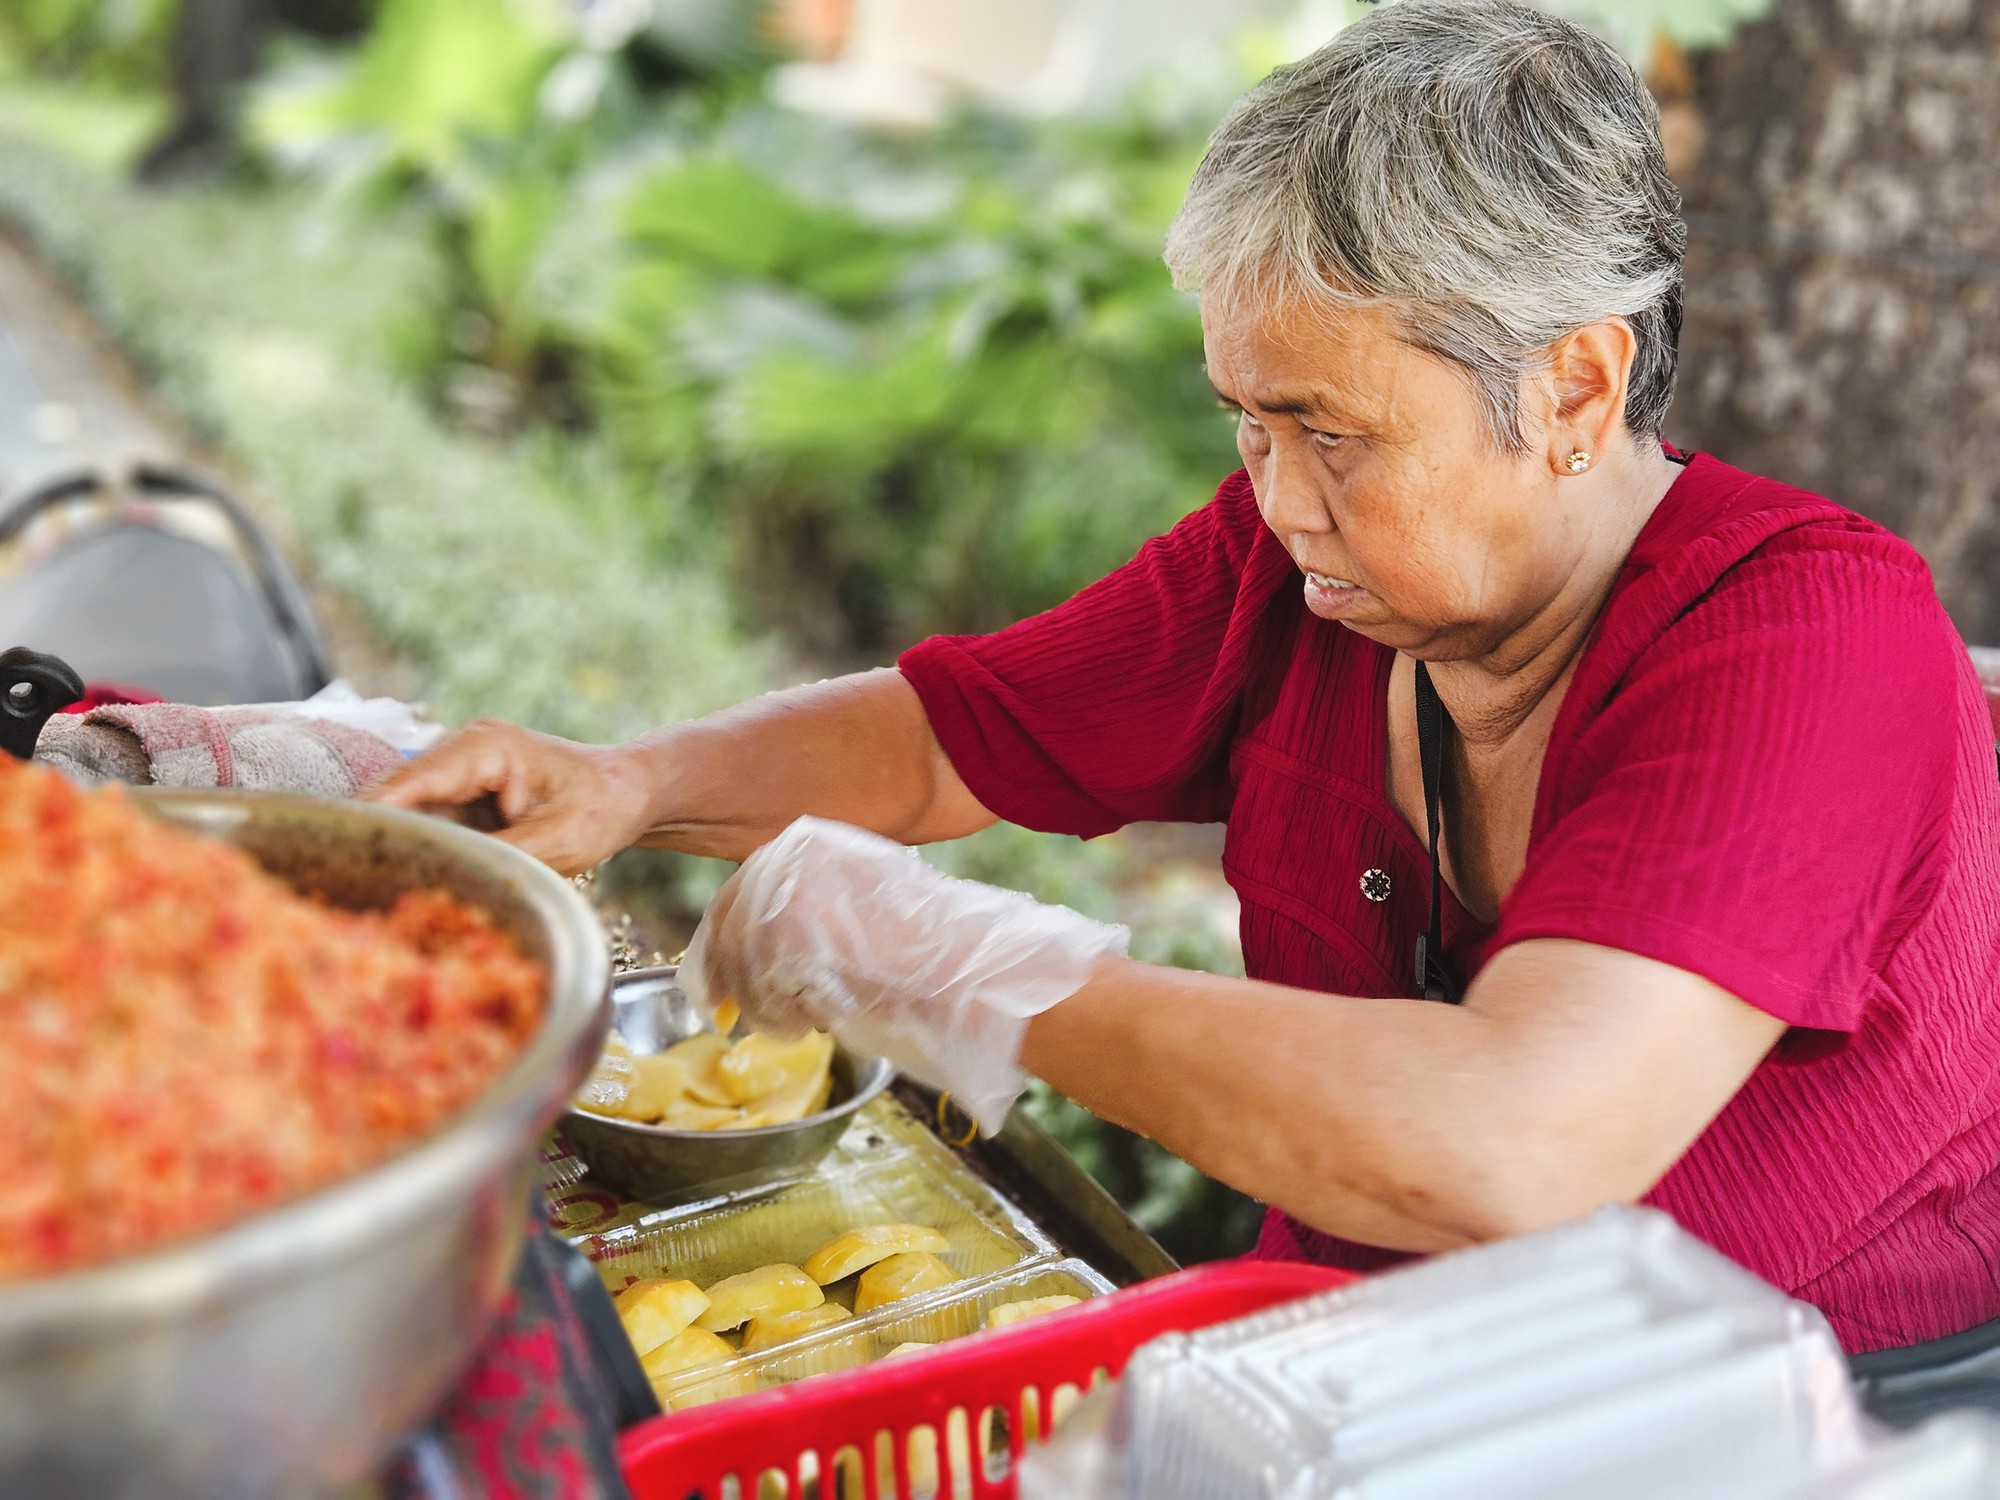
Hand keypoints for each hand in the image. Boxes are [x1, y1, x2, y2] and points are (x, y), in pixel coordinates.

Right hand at [369, 720, 655, 874]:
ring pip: (405, 813)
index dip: (372, 814)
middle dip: (373, 835)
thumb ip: (499, 856)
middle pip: (396, 795)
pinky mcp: (459, 796)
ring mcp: (457, 773)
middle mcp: (462, 751)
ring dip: (391, 846)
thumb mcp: (558, 842)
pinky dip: (415, 850)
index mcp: (486, 747)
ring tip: (360, 890)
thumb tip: (446, 877)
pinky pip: (425, 824)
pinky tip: (396, 883)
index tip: (336, 847)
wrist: (629, 794)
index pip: (411, 780)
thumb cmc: (602, 808)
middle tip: (341, 883)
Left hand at [681, 816, 1128, 1133]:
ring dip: (763, 1005)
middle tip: (745, 1010)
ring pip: (740, 970)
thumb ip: (808, 908)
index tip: (720, 978)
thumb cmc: (931, 947)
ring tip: (805, 1018)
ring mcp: (781, 899)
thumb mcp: (865, 901)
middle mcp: (786, 859)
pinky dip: (780, 1020)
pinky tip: (818, 1021)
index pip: (739, 892)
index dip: (726, 942)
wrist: (967, 970)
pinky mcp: (782, 946)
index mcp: (807, 841)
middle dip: (732, 978)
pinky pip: (758, 997)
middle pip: (727, 930)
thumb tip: (746, 945)